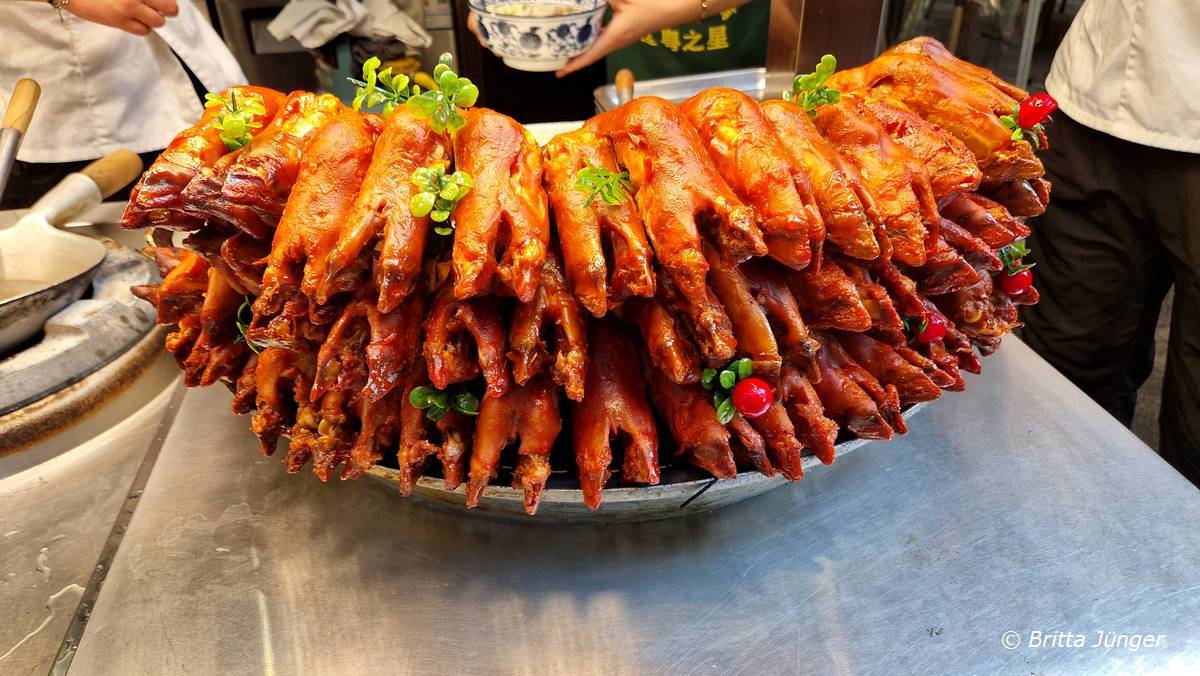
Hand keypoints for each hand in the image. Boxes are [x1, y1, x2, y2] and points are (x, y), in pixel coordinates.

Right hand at [65, 0, 179, 35]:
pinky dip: (143, 27)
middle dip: (168, 9)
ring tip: (144, 14)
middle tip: (162, 9)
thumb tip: (151, 1)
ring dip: (155, 19)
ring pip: (158, 22)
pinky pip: (143, 31)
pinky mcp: (119, 22)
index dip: (165, 0)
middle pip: (170, 8)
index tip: (161, 1)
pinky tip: (135, 20)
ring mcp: (128, 8)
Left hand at [556, 0, 698, 76]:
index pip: (589, 56)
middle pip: (590, 54)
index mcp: (615, 37)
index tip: (558, 73)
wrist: (679, 6)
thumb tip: (583, 0)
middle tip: (554, 55)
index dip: (572, 66)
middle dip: (572, 57)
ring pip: (597, 46)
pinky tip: (586, 27)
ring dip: (582, 47)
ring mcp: (623, 38)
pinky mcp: (627, 31)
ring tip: (565, 44)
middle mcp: (618, 41)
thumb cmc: (655, 2)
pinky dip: (592, 36)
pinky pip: (605, 38)